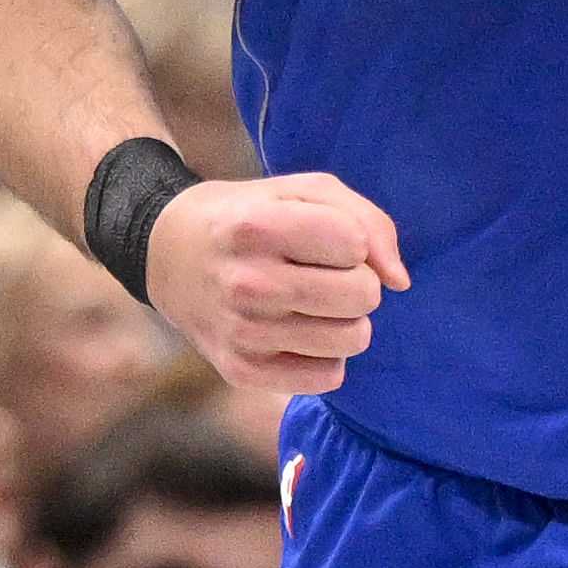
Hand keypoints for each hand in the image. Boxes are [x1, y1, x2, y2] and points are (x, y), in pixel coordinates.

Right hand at [147, 174, 408, 395]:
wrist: (168, 255)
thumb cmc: (249, 216)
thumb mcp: (301, 190)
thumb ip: (365, 219)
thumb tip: (399, 281)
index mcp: (257, 226)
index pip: (354, 243)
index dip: (352, 240)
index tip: (325, 239)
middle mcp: (247, 283)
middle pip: (362, 296)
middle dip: (357, 282)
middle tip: (325, 274)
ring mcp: (243, 333)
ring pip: (352, 339)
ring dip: (345, 320)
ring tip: (313, 304)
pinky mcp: (242, 371)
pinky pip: (327, 377)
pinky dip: (325, 355)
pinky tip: (298, 333)